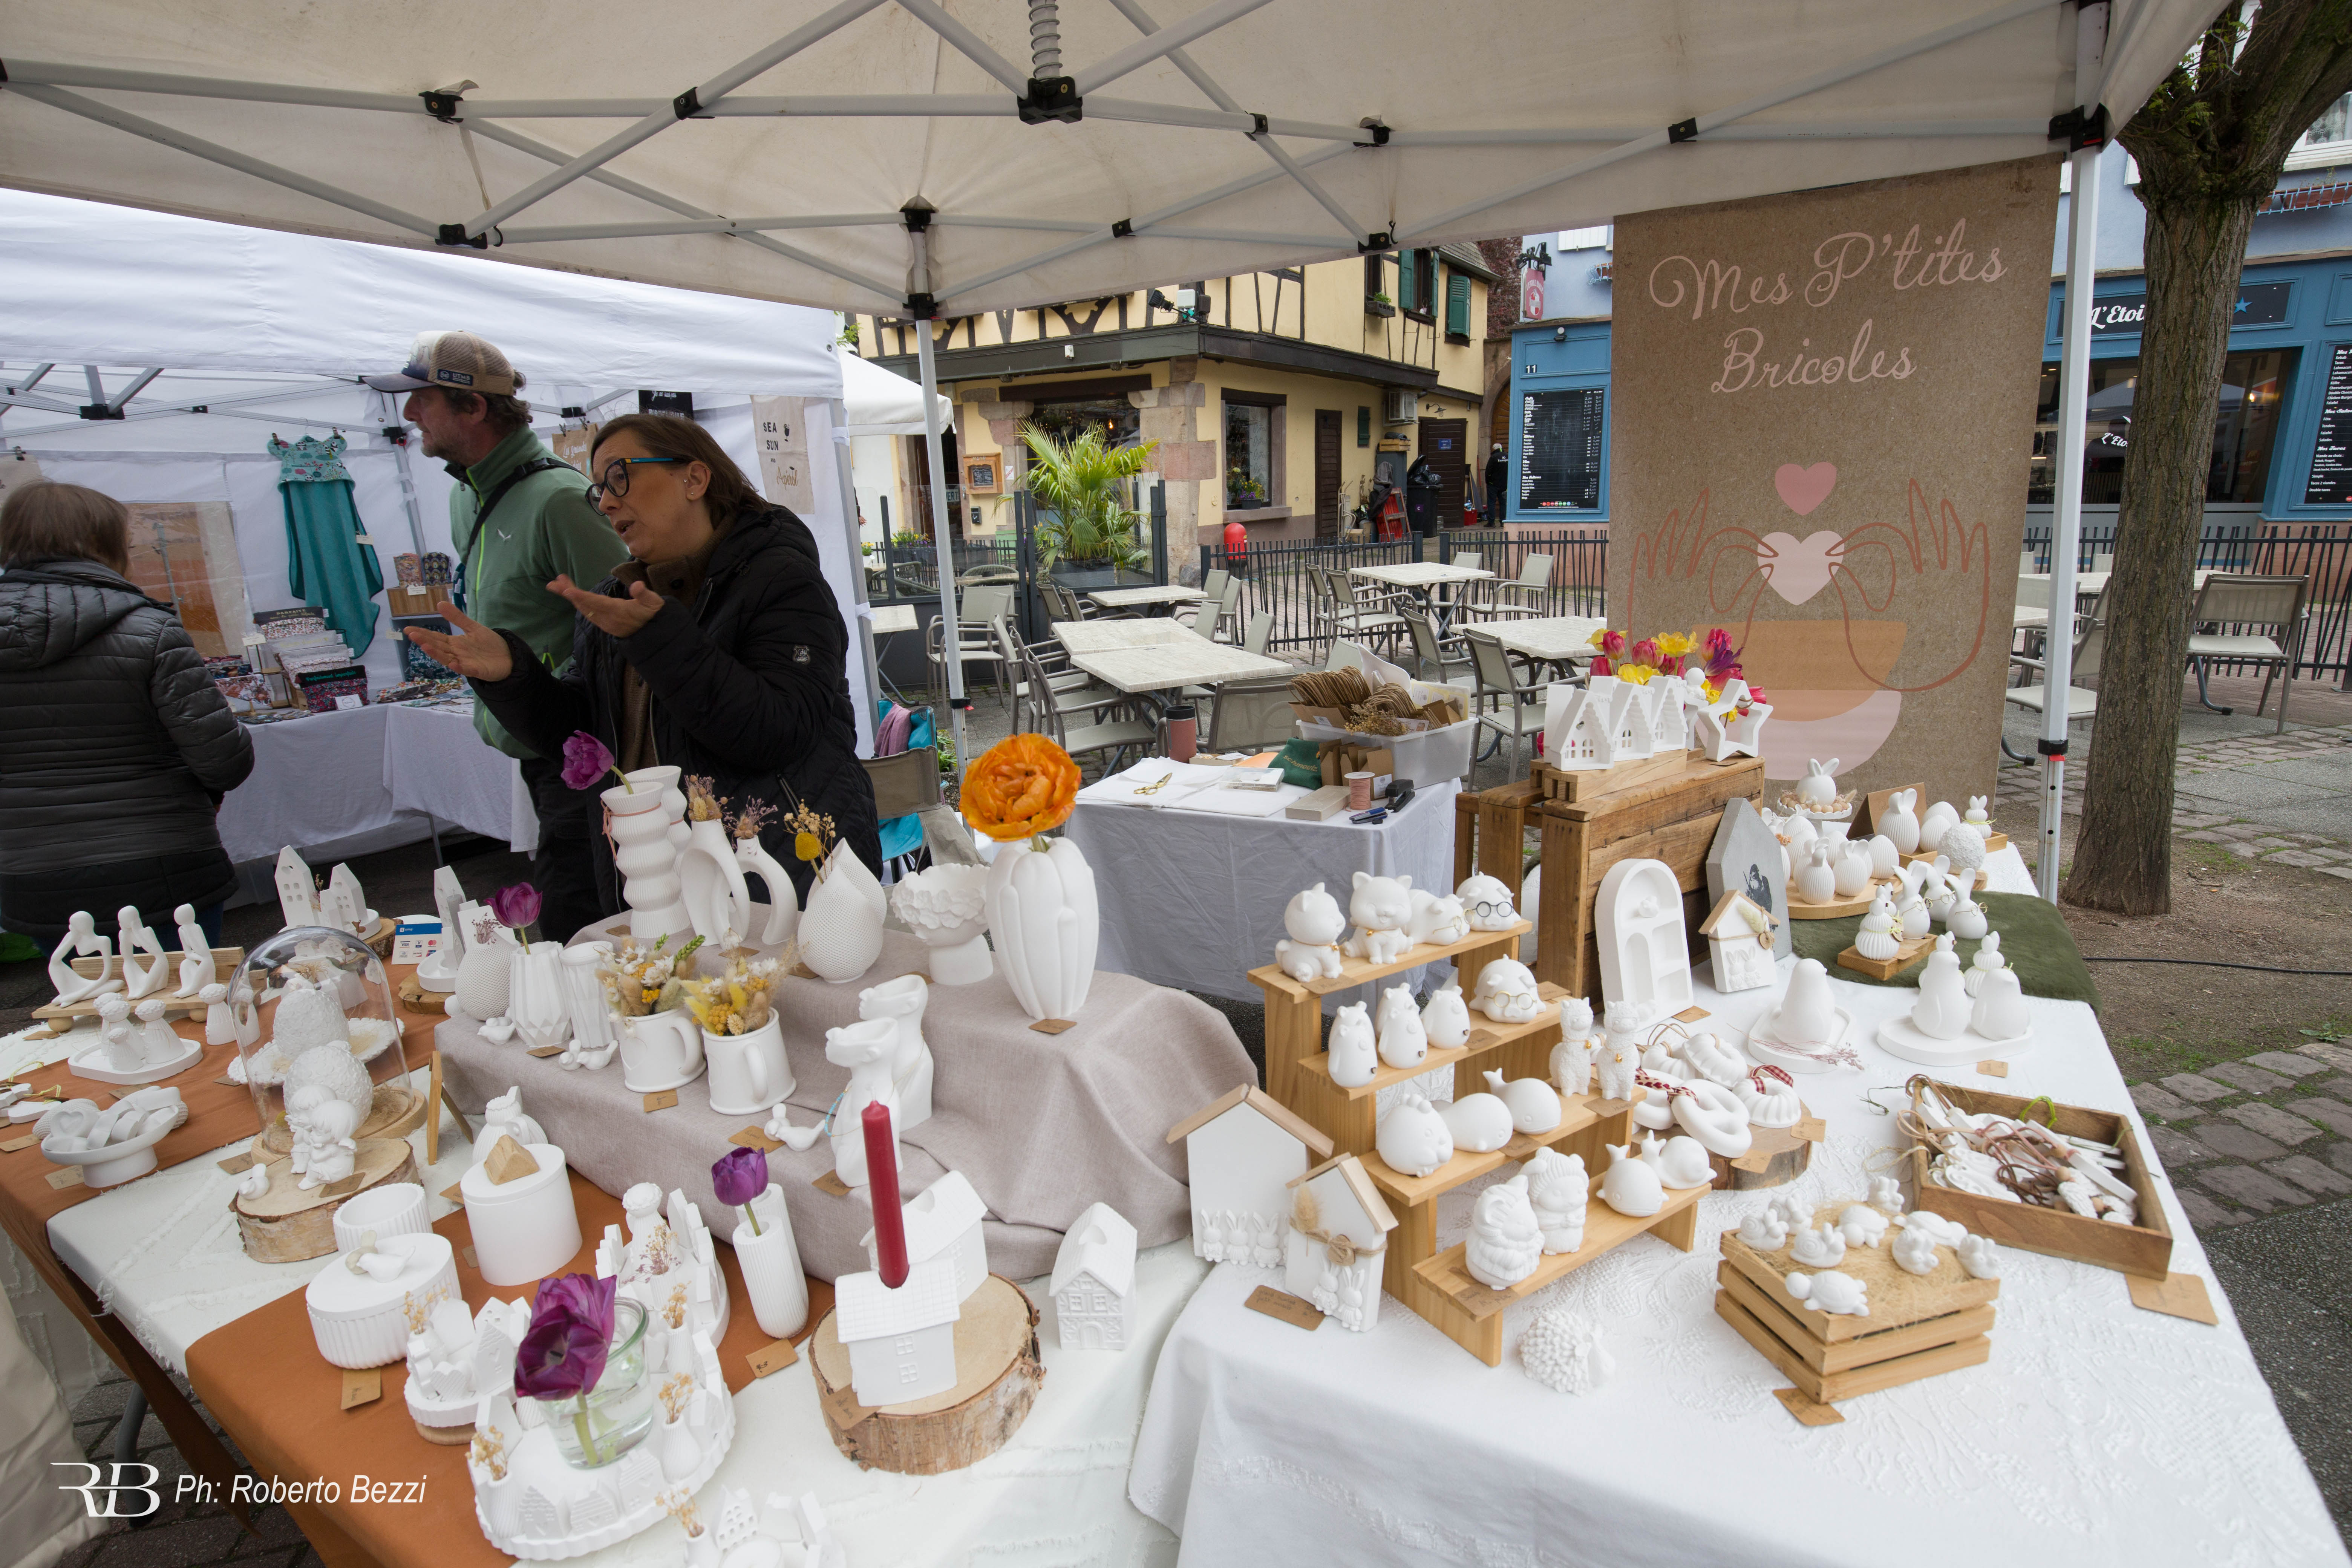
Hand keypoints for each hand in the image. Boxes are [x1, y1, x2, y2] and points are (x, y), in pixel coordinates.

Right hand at [404, 604, 513, 680]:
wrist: (508, 657)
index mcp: (454, 643)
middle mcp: (456, 653)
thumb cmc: (489, 644)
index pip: (435, 637)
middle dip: (424, 640)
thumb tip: (440, 603)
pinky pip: (466, 669)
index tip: (408, 629)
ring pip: (447, 658)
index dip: (423, 633)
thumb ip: (457, 617)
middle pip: (438, 646)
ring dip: (436, 653)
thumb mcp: (472, 627)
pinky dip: (459, 667)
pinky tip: (452, 663)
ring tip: (425, 646)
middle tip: (411, 634)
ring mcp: (465, 662)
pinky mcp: (476, 670)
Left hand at [549, 575, 664, 637]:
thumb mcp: (654, 603)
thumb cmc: (653, 615)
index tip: (567, 591)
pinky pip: (587, 612)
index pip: (596, 603)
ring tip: (558, 583)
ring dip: (571, 596)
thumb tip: (637, 585)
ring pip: (583, 608)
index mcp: (618, 611)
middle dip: (568, 593)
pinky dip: (577, 602)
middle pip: (584, 605)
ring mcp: (604, 622)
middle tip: (552, 583)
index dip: (581, 597)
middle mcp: (607, 618)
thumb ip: (645, 594)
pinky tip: (572, 594)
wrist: (653, 635)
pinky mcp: (603, 623)